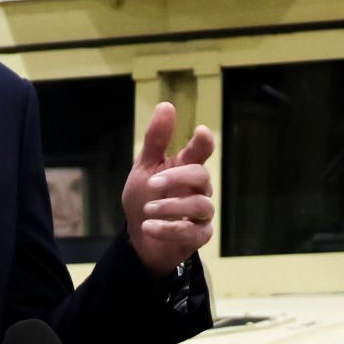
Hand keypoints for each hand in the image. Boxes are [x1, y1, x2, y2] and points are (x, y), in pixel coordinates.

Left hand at [122, 99, 213, 273]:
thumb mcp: (144, 168)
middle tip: (151, 183)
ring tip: (147, 210)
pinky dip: (169, 229)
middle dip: (177, 178)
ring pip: (199, 205)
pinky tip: (149, 227)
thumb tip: (166, 105)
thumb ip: (156, 141)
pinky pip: (192, 231)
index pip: (201, 151)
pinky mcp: (199, 235)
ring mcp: (201, 213)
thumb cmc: (144, 198)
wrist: (140, 238)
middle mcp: (198, 189)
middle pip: (202, 176)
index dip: (203, 142)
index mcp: (185, 168)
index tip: (200, 132)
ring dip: (170, 207)